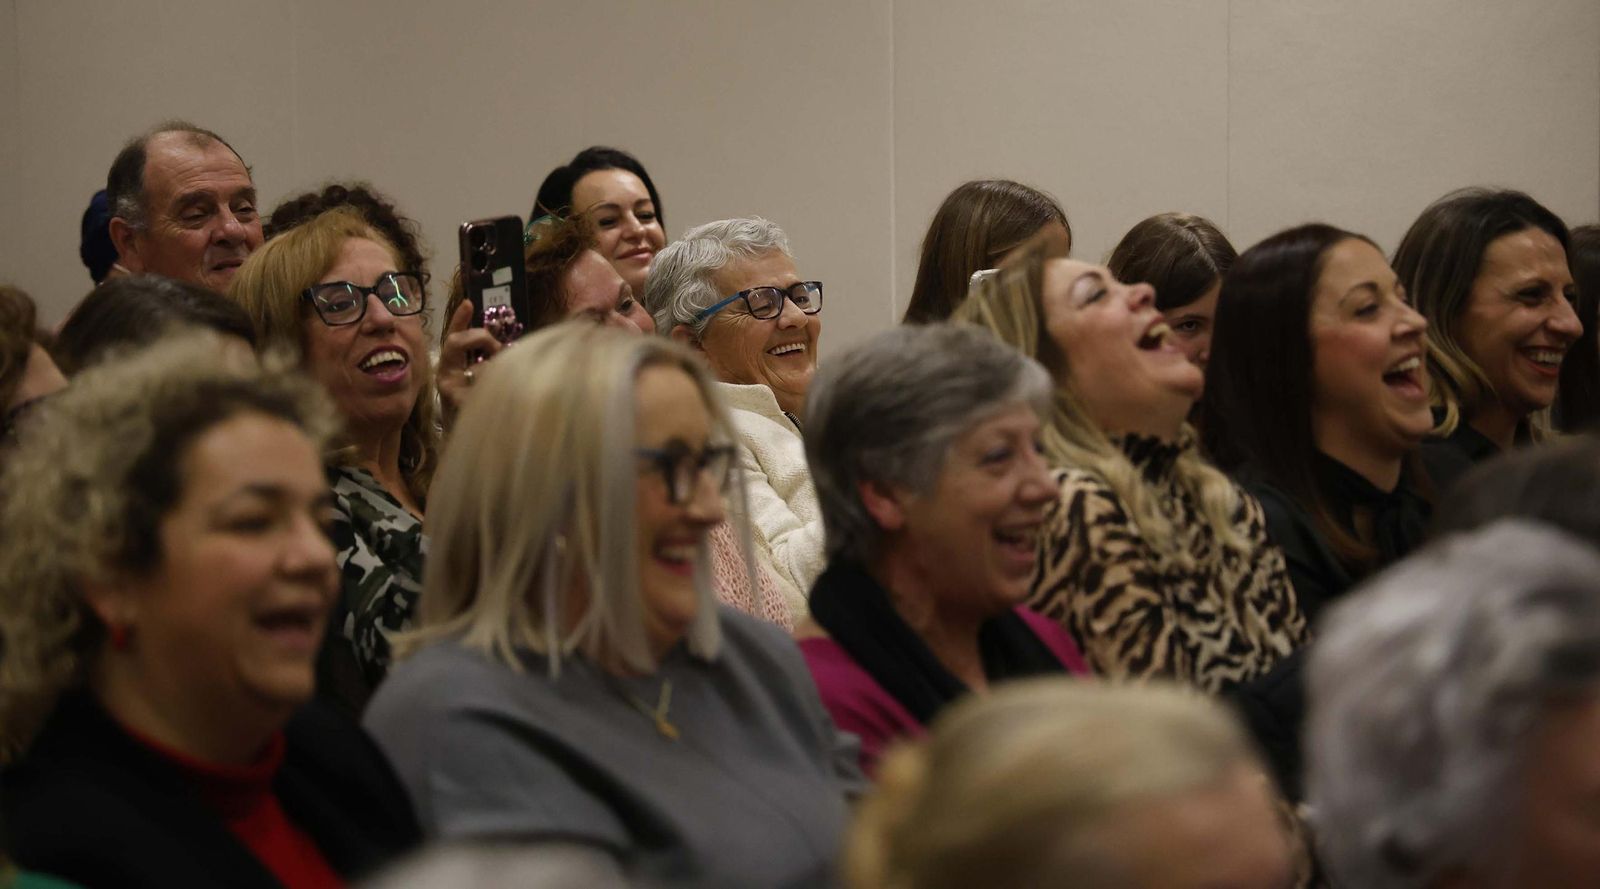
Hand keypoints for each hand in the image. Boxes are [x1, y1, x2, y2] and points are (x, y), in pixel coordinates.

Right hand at [438, 299, 503, 421]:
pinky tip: (502, 399)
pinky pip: (484, 389)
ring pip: (477, 366)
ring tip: (505, 383)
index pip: (454, 336)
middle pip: (456, 342)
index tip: (468, 303)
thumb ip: (489, 360)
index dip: (459, 319)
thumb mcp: (483, 379)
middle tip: (497, 349)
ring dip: (497, 371)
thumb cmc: (478, 406)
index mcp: (451, 365)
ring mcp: (450, 391)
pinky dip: (498, 391)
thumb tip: (507, 347)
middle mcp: (445, 375)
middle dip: (480, 337)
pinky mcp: (460, 405)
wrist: (471, 442)